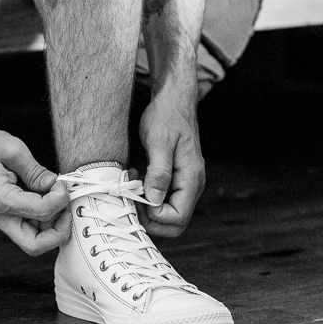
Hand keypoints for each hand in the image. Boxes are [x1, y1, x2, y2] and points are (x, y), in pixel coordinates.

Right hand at [0, 119, 70, 254]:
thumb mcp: (13, 149)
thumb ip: (36, 171)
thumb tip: (55, 185)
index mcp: (0, 199)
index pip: (42, 212)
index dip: (60, 199)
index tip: (62, 184)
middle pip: (35, 245)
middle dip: (58, 232)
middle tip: (66, 210)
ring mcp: (0, 217)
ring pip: (33, 240)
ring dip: (52, 226)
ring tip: (58, 200)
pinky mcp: (3, 214)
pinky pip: (27, 228)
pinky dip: (43, 219)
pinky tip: (47, 199)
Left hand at [136, 88, 204, 237]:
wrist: (173, 100)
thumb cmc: (166, 116)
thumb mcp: (159, 142)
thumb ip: (159, 172)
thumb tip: (154, 200)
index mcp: (191, 179)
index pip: (178, 218)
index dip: (155, 216)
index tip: (137, 198)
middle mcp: (191, 185)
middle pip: (174, 223)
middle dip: (150, 218)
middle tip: (131, 198)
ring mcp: (184, 184)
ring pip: (166, 214)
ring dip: (146, 208)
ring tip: (131, 186)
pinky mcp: (174, 180)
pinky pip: (162, 200)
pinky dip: (147, 198)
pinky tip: (135, 181)